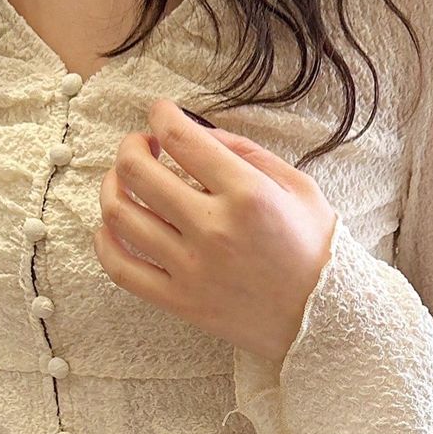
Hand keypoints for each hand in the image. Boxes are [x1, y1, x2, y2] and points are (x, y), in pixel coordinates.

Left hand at [93, 98, 337, 362]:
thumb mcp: (298, 187)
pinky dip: (105, 241)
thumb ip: (246, 152)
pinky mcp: (181, 302)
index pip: (179, 137)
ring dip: (112, 186)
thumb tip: (197, 131)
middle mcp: (214, 229)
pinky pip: (121, 268)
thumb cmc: (317, 251)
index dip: (160, 114)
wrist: (327, 320)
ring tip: (125, 182)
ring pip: (120, 214)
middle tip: (143, 147)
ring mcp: (192, 269)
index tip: (161, 113)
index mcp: (247, 195)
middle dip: (131, 145)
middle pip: (136, 170)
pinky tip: (112, 226)